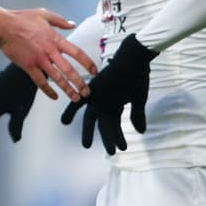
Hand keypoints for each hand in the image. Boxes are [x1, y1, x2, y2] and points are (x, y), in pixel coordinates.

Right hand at [0, 8, 96, 100]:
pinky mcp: (28, 66)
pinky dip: (48, 91)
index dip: (88, 63)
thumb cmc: (20, 19)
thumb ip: (60, 20)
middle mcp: (49, 51)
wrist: (3, 26)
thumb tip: (72, 24)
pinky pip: (40, 81)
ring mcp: (39, 60)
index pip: (77, 53)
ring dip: (68, 89)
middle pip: (69, 70)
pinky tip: (53, 96)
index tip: (94, 71)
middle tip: (87, 91)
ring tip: (75, 98)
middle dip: (80, 83)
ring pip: (57, 78)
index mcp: (55, 39)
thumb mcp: (44, 14)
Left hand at [60, 34, 155, 154]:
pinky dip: (71, 111)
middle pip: (99, 124)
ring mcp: (98, 97)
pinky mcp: (92, 89)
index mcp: (113, 104)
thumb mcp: (138, 98)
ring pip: (92, 119)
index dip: (115, 137)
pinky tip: (64, 121)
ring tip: (85, 146)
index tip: (119, 146)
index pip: (113, 125)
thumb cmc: (136, 75)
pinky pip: (78, 103)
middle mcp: (104, 102)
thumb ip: (137, 115)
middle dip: (95, 136)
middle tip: (88, 147)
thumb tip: (141, 131)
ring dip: (88, 131)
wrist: (133, 58)